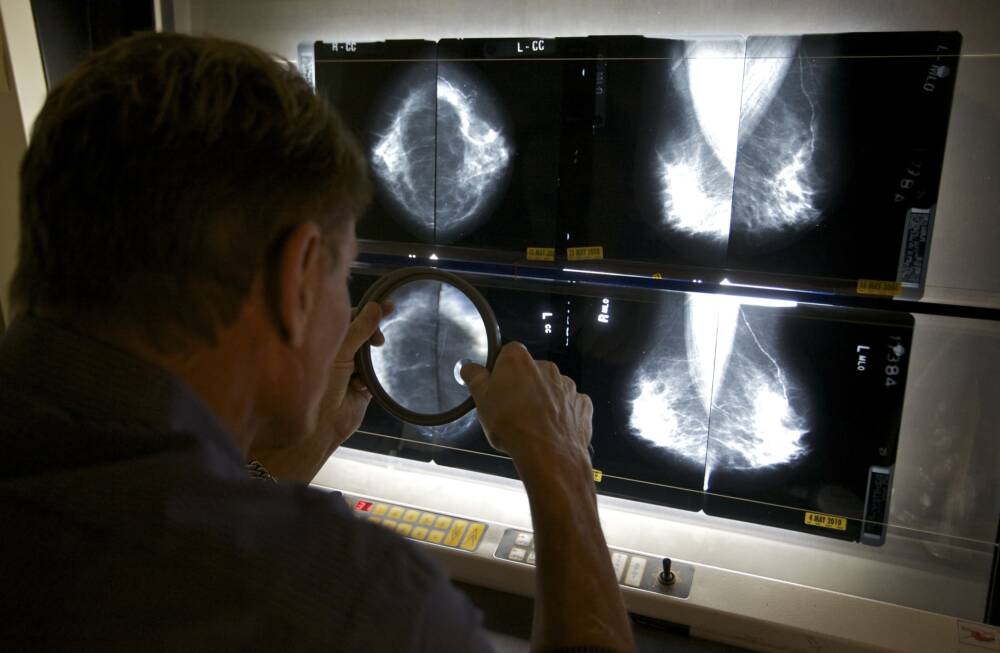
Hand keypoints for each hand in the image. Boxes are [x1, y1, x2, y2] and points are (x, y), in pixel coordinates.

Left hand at [250, 300, 392, 481]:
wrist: (320, 426)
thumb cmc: (320, 385)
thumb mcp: (339, 352)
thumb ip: (359, 329)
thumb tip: (376, 306)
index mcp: (326, 341)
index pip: (348, 318)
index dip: (366, 312)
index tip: (388, 306)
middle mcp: (337, 354)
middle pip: (362, 334)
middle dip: (374, 333)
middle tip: (381, 341)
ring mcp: (350, 372)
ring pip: (370, 355)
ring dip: (373, 357)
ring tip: (375, 358)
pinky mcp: (362, 389)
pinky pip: (374, 376)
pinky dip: (372, 378)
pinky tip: (363, 385)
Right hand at [460, 342, 592, 477]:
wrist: (548, 453)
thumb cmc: (511, 424)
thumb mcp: (481, 400)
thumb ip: (475, 378)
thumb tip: (469, 367)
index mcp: (518, 360)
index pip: (507, 355)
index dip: (501, 372)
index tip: (497, 390)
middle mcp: (546, 366)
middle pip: (531, 372)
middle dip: (523, 387)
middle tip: (512, 411)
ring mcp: (567, 385)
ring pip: (551, 389)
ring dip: (543, 401)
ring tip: (533, 425)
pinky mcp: (582, 404)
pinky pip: (569, 405)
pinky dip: (562, 414)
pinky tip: (552, 429)